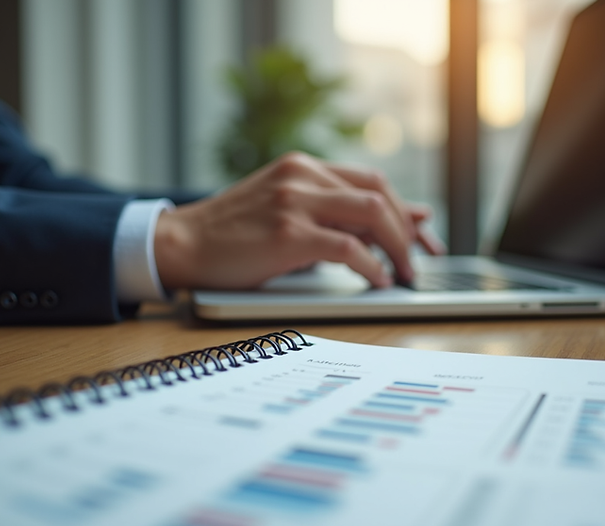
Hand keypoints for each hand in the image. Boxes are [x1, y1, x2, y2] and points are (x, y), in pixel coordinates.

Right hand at [154, 152, 444, 290]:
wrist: (181, 243)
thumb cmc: (232, 235)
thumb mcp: (284, 210)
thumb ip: (328, 211)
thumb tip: (383, 223)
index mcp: (303, 167)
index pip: (371, 181)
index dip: (404, 210)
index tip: (424, 235)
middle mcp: (302, 176)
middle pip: (378, 194)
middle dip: (408, 229)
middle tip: (420, 259)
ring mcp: (295, 202)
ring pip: (371, 214)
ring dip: (397, 247)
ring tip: (404, 273)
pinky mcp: (287, 233)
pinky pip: (347, 247)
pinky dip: (370, 265)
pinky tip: (376, 280)